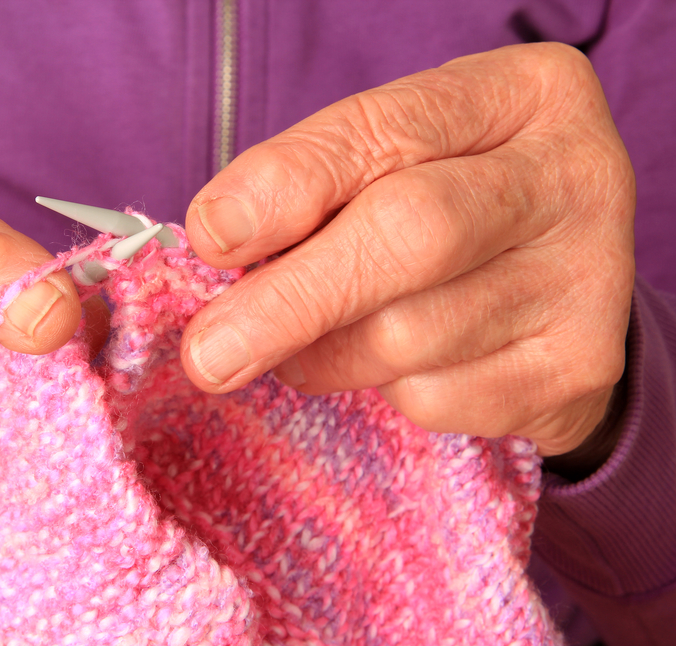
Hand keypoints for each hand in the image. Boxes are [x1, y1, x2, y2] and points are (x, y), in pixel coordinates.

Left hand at [182, 43, 634, 457]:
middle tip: (208, 354)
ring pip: (408, 336)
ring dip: (323, 354)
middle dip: (288, 300)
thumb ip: (310, 185)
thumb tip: (216, 237)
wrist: (558, 281)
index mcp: (519, 94)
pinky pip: (435, 399)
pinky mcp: (577, 368)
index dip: (285, 187)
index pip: (382, 133)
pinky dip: (386, 392)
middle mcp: (572, 176)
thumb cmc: (448, 202)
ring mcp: (587, 278)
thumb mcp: (390, 162)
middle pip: (409, 235)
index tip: (210, 238)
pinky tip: (399, 365)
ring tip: (308, 344)